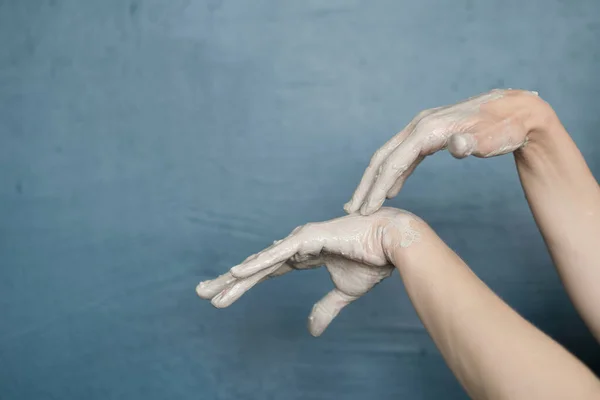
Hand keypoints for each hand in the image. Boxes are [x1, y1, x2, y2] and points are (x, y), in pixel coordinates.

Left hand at [196, 208, 420, 335]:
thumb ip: (325, 308)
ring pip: (261, 262)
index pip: (266, 272)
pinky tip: (237, 272)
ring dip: (235, 279)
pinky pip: (279, 254)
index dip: (244, 284)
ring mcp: (300, 240)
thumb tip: (310, 330)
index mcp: (302, 256)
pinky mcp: (310, 238)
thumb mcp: (344, 292)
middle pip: (256, 266)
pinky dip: (258, 262)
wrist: (395, 243)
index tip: (222, 296)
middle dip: (228, 281)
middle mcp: (295, 246)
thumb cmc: (373, 260)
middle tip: (202, 293)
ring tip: (210, 293)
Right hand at [344, 88, 542, 214]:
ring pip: (389, 156)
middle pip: (382, 158)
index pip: (394, 162)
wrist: (517, 110)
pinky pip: (403, 156)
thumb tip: (456, 145)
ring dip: (374, 180)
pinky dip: (392, 174)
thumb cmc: (505, 127)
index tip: (365, 211)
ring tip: (362, 204)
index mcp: (428, 129)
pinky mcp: (429, 135)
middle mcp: (419, 127)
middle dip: (366, 185)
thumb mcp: (492, 137)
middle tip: (352, 210)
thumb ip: (471, 142)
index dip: (377, 187)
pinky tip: (391, 190)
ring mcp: (422, 129)